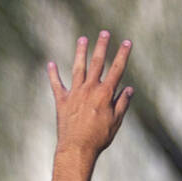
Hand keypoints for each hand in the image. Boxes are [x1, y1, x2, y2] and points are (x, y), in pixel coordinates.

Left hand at [48, 31, 133, 157]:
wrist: (77, 147)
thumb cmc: (100, 137)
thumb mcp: (116, 122)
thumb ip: (122, 104)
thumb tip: (129, 89)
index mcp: (105, 94)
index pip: (116, 70)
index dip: (122, 55)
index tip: (127, 42)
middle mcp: (89, 89)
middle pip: (97, 63)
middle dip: (102, 47)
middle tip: (104, 33)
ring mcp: (74, 92)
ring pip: (78, 67)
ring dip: (80, 52)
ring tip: (83, 39)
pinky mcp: (62, 100)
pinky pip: (56, 83)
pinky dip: (53, 74)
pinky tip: (51, 64)